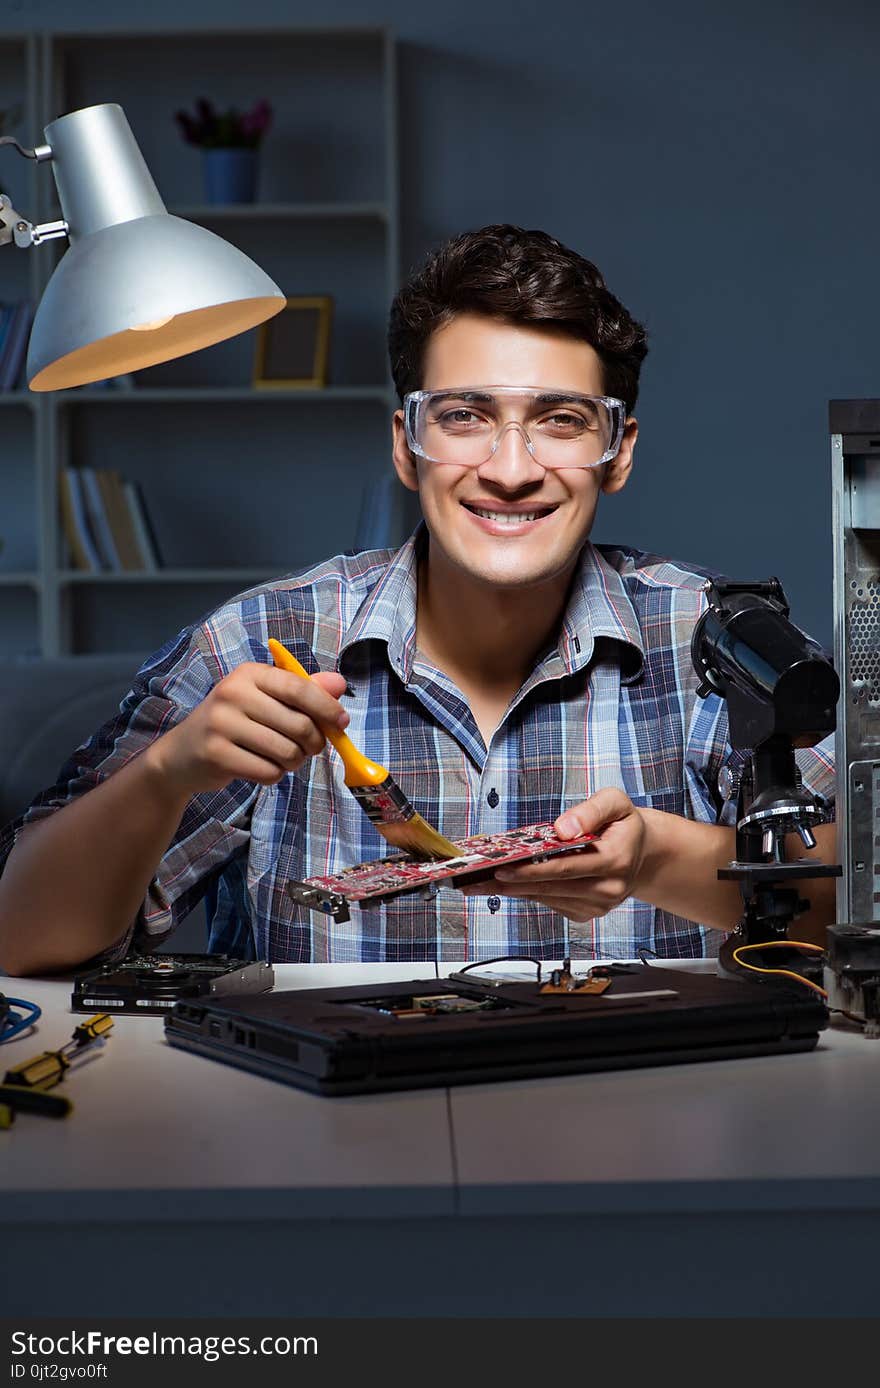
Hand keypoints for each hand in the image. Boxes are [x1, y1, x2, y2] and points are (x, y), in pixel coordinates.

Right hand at [144, 662, 348, 796]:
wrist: (182, 755)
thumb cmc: (234, 724)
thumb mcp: (265, 700)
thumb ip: (303, 691)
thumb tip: (339, 684)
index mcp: (250, 674)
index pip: (299, 688)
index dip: (327, 708)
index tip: (341, 723)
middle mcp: (233, 693)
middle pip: (299, 725)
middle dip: (313, 743)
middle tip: (308, 749)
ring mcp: (222, 724)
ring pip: (287, 751)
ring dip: (294, 762)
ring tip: (284, 759)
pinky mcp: (216, 754)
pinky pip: (268, 772)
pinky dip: (274, 775)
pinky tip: (262, 768)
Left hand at [461, 788, 646, 920]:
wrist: (643, 854)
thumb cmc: (623, 826)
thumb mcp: (615, 803)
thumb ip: (590, 811)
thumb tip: (563, 829)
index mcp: (615, 861)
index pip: (566, 868)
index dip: (532, 870)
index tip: (503, 869)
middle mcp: (608, 889)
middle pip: (551, 887)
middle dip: (510, 883)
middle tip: (475, 881)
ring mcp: (598, 905)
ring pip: (547, 898)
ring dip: (513, 890)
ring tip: (479, 884)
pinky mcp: (587, 912)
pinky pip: (551, 903)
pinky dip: (529, 893)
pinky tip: (508, 884)